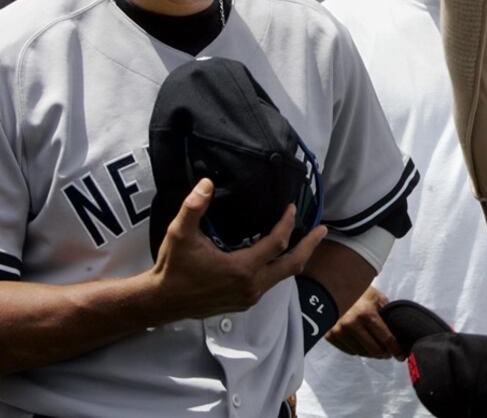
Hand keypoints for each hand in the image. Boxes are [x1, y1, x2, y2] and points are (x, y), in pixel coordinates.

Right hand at [146, 178, 326, 321]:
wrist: (162, 300)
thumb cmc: (173, 266)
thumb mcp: (179, 233)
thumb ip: (194, 207)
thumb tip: (207, 182)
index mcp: (241, 269)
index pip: (277, 244)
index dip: (287, 224)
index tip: (292, 207)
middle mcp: (251, 286)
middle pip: (292, 265)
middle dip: (310, 246)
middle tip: (323, 230)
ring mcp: (249, 298)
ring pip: (283, 276)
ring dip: (296, 257)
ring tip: (307, 240)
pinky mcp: (244, 303)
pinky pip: (271, 283)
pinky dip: (280, 267)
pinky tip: (279, 255)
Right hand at [324, 285, 403, 358]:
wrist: (334, 287)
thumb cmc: (359, 292)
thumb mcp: (377, 298)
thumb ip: (388, 315)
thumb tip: (399, 333)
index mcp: (366, 313)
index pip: (386, 338)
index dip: (396, 349)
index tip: (401, 356)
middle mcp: (351, 323)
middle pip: (374, 350)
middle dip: (385, 354)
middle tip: (389, 352)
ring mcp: (339, 330)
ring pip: (362, 353)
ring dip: (372, 353)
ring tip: (377, 348)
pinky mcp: (330, 335)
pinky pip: (349, 351)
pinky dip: (359, 350)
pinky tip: (363, 344)